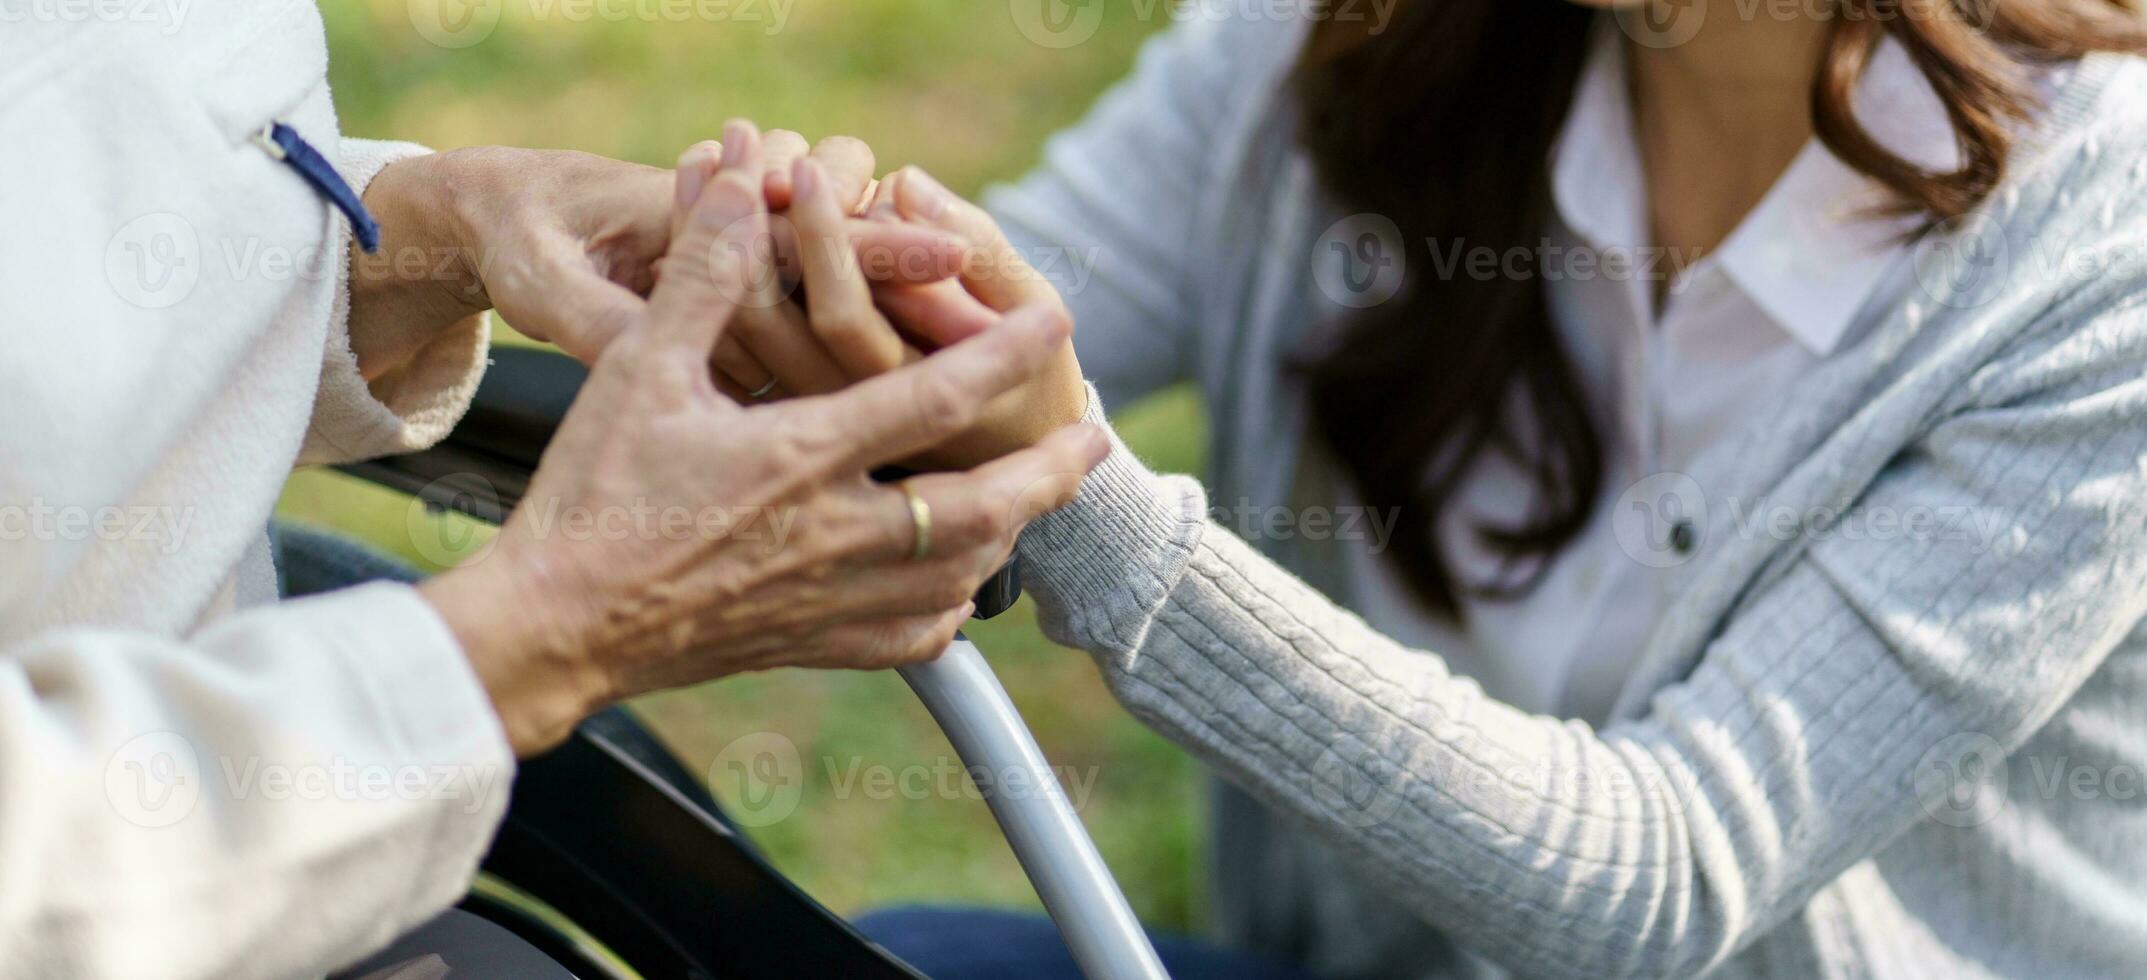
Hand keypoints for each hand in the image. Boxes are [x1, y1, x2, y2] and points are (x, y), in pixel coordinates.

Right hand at [419, 139, 1106, 756]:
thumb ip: (704, 275)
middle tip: (1095, 441)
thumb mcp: (640, 369)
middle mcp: (834, 535)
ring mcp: (829, 600)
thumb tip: (743, 186)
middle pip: (984, 507)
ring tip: (1033, 499)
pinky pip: (912, 640)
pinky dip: (949, 608)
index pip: (934, 395)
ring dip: (1008, 532)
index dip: (1005, 352)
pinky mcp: (809, 645)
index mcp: (801, 457)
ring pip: (960, 575)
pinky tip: (953, 586)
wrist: (553, 627)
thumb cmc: (591, 496)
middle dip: (1051, 472)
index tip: (1056, 323)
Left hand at [701, 132, 1087, 466]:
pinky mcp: (766, 407)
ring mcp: (791, 415)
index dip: (823, 240)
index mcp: (902, 393)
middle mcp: (834, 415)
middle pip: (760, 322)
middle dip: (741, 225)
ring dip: (705, 239)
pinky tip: (691, 206)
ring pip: (727, 329)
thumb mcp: (1031, 315)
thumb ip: (980, 251)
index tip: (806, 168)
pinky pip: (720, 340)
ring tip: (700, 158)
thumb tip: (905, 184)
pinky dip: (700, 271)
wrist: (1001, 469)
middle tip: (728, 149)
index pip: (843, 316)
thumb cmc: (1033, 378)